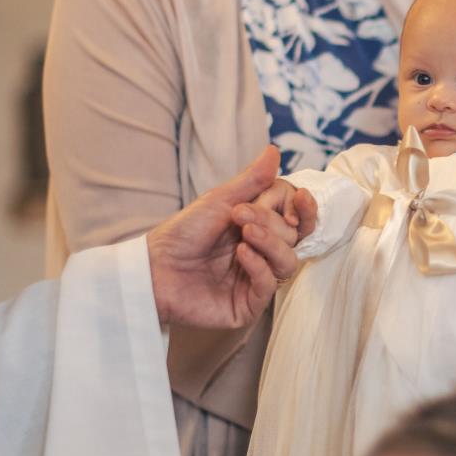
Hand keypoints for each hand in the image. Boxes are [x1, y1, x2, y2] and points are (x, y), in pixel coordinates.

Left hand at [147, 147, 318, 330]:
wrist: (153, 267)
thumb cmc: (183, 233)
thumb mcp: (219, 200)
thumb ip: (252, 180)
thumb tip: (274, 150)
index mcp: (261, 228)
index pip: (298, 218)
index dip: (302, 208)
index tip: (298, 197)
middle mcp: (263, 254)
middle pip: (293, 237)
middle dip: (270, 221)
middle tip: (239, 214)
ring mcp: (257, 280)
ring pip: (288, 261)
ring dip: (271, 242)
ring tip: (244, 233)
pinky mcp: (248, 305)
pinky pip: (269, 285)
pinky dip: (258, 266)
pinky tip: (240, 254)